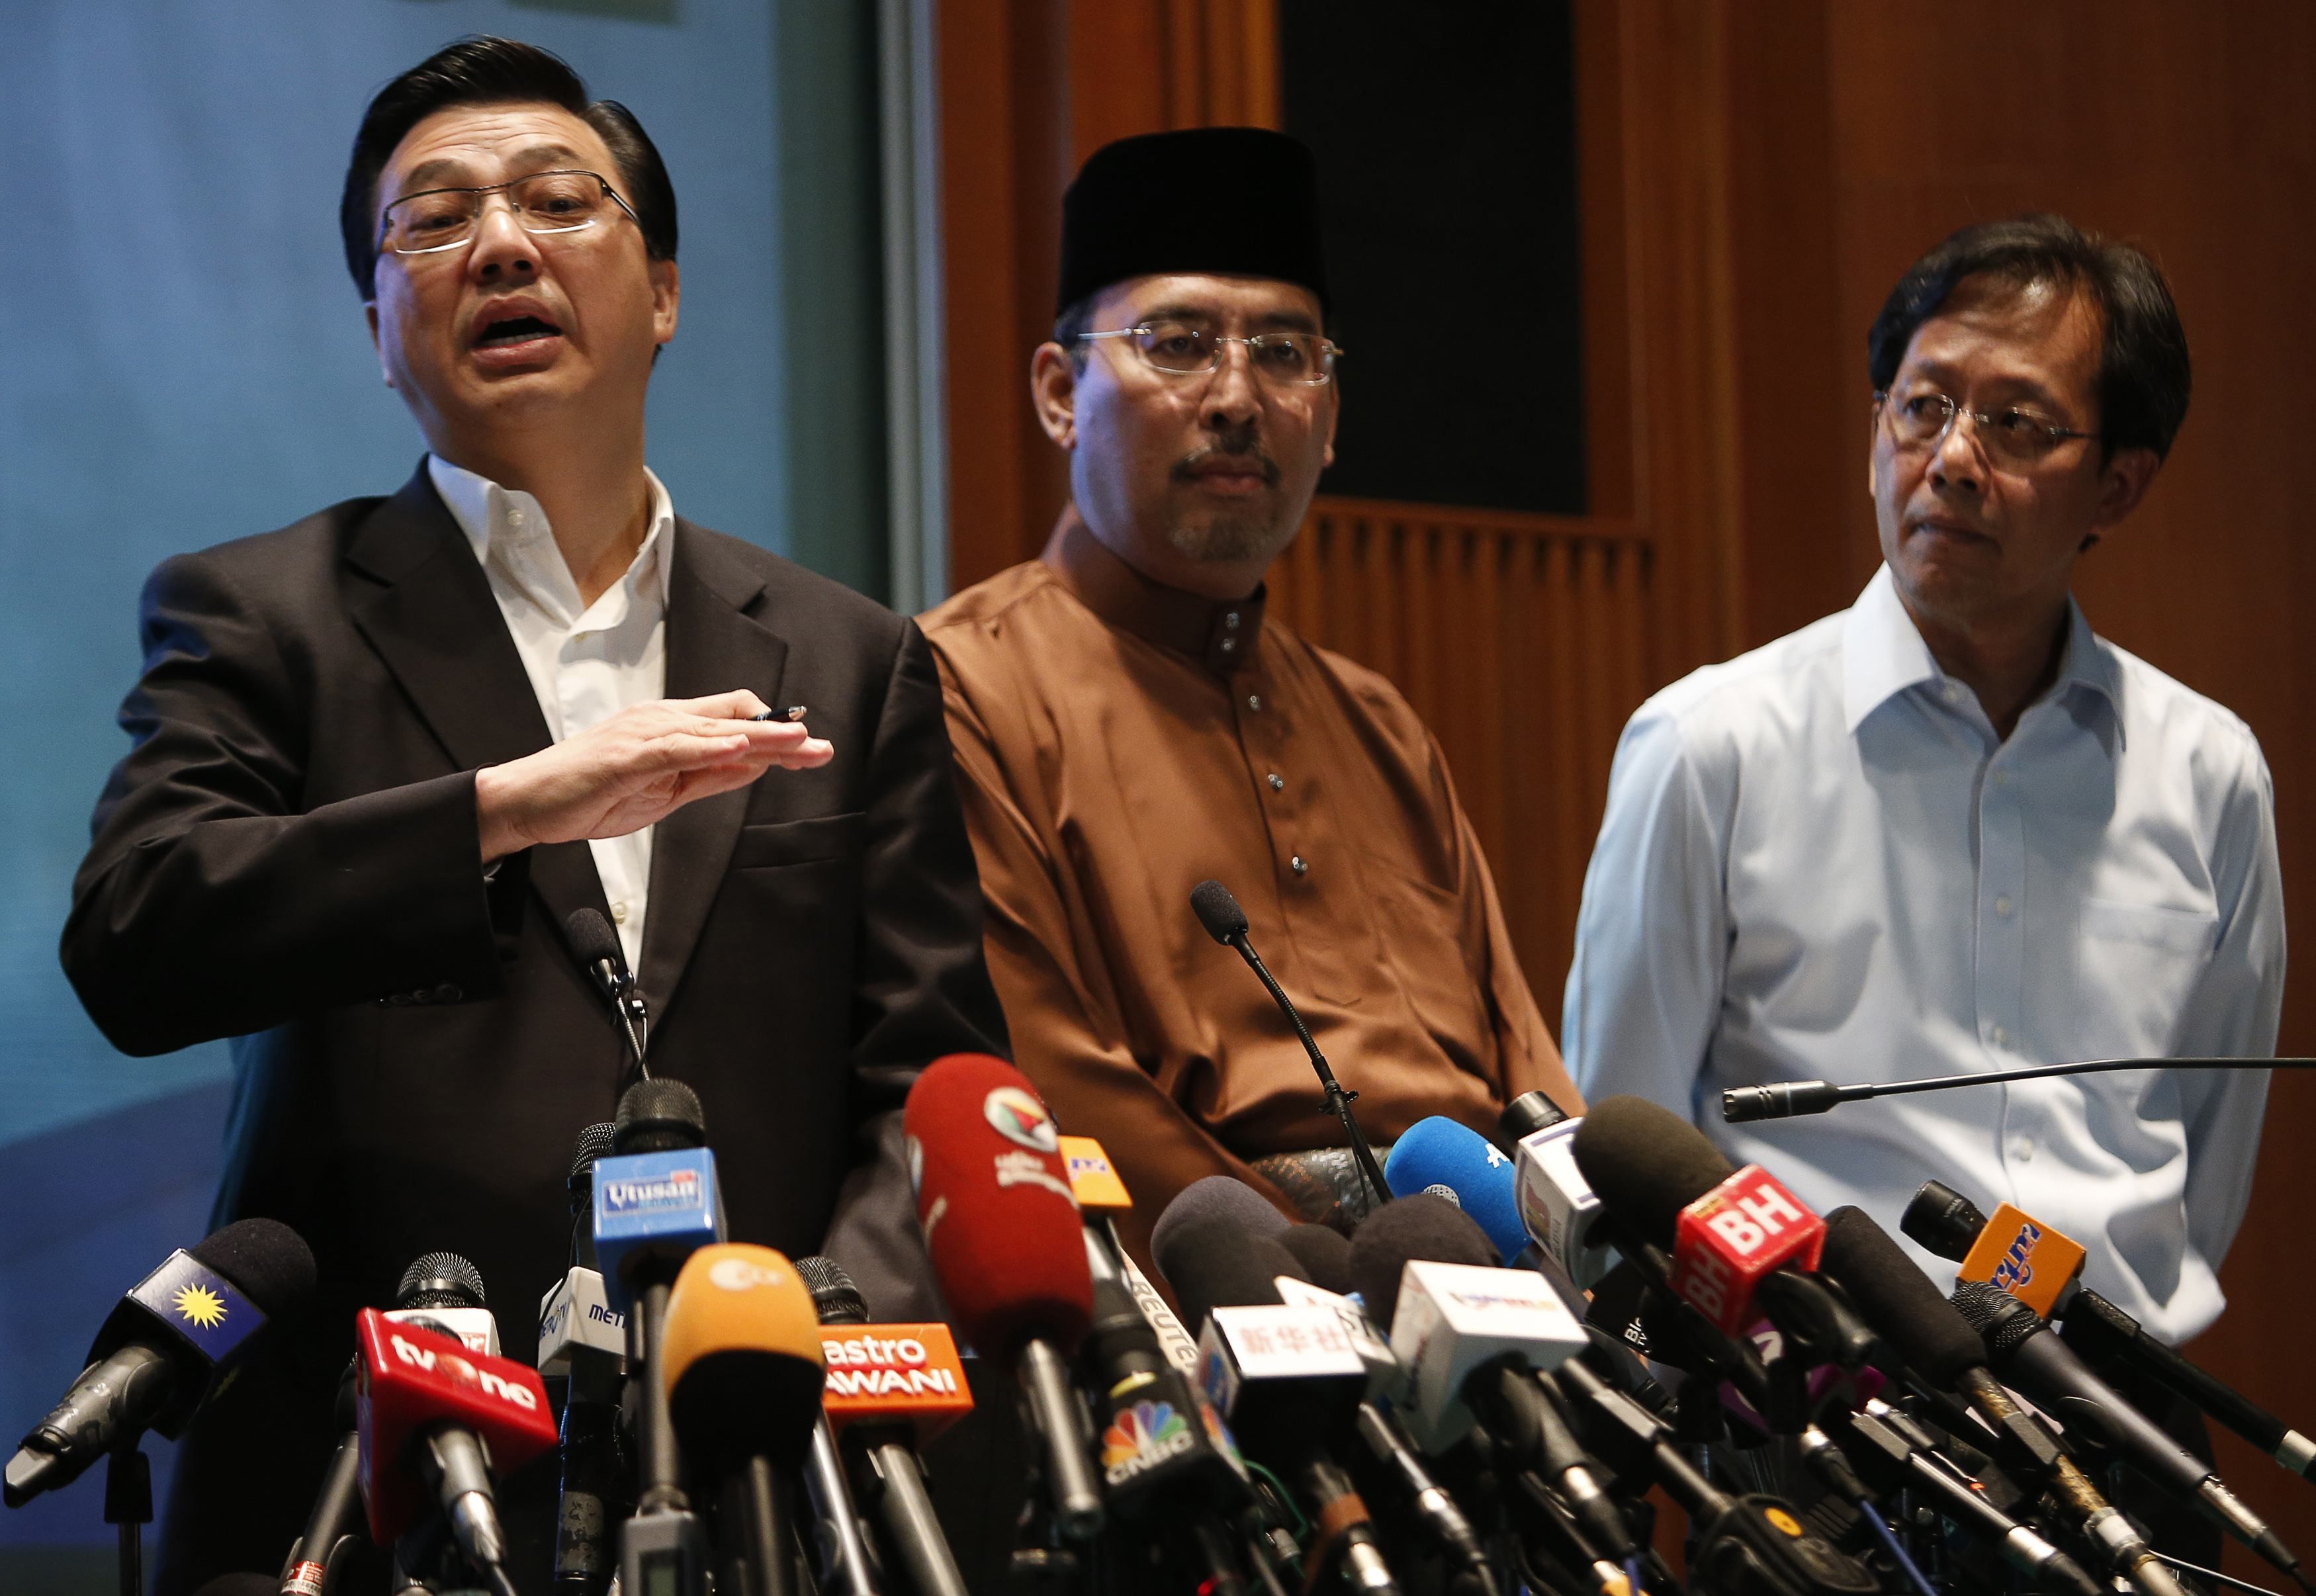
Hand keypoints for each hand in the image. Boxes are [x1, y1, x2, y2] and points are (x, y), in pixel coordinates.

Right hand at [473, 690, 831, 861]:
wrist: (529, 803)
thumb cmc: (592, 794)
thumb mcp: (665, 792)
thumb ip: (709, 777)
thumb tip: (755, 767)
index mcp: (671, 727)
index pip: (733, 718)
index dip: (774, 731)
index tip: (809, 748)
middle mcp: (661, 720)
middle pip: (733, 718)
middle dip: (780, 734)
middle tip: (821, 748)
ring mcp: (642, 734)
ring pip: (713, 729)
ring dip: (758, 736)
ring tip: (797, 742)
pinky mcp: (625, 755)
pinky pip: (675, 748)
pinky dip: (710, 747)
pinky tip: (740, 748)